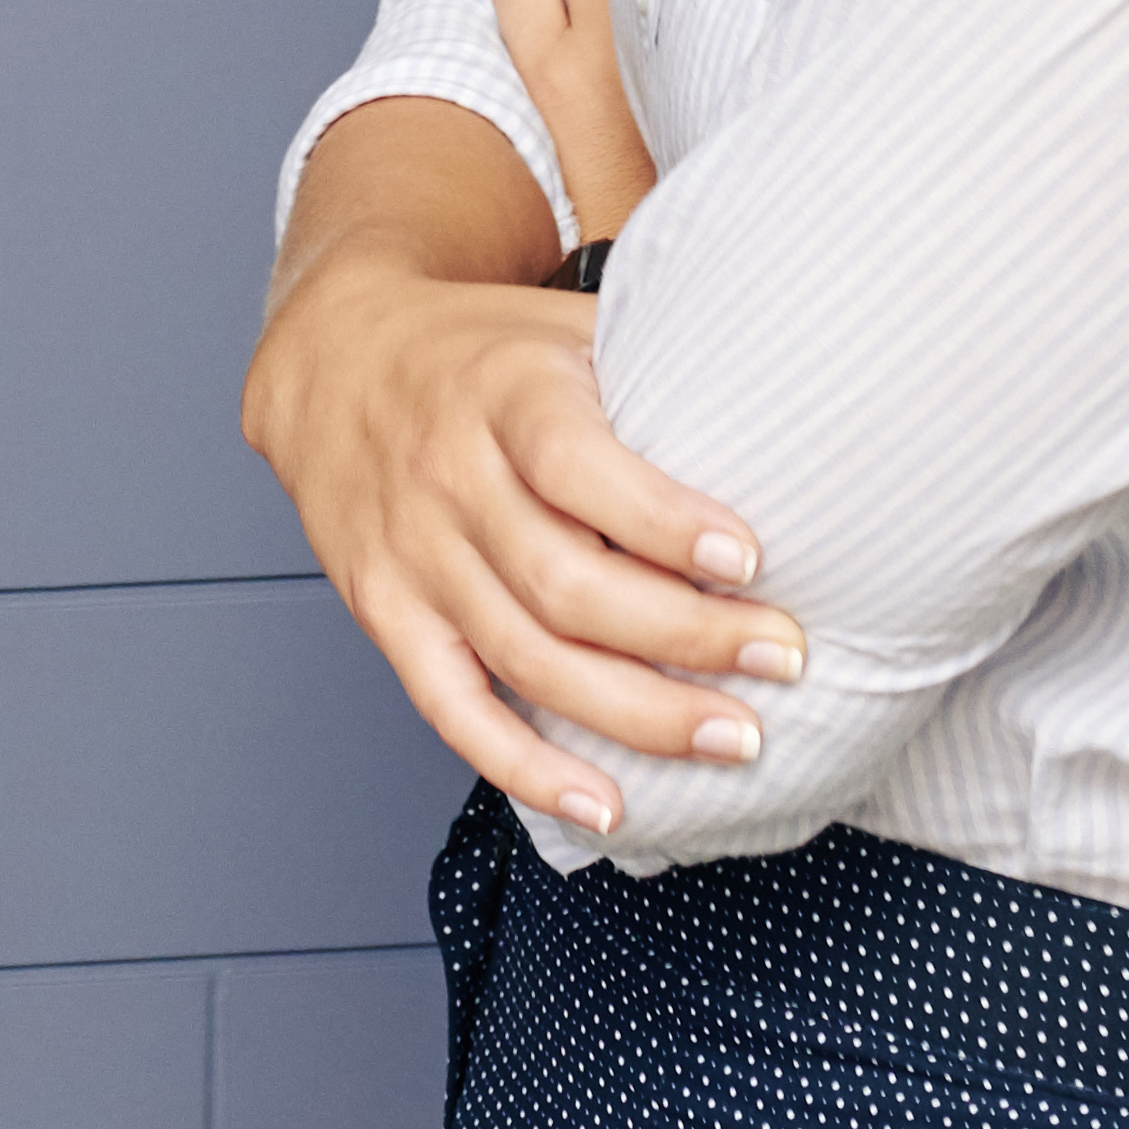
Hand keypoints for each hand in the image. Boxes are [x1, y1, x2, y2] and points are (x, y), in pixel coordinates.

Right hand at [242, 200, 797, 842]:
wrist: (330, 357)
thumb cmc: (484, 349)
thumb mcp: (561, 324)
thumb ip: (655, 365)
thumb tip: (798, 405)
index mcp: (501, 393)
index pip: (578, 465)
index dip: (664, 521)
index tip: (751, 560)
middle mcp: (448, 476)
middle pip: (565, 581)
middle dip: (685, 637)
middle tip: (784, 662)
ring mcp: (413, 553)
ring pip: (526, 658)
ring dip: (637, 715)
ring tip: (735, 739)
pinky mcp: (386, 613)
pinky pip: (453, 708)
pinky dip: (526, 768)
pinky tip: (607, 805)